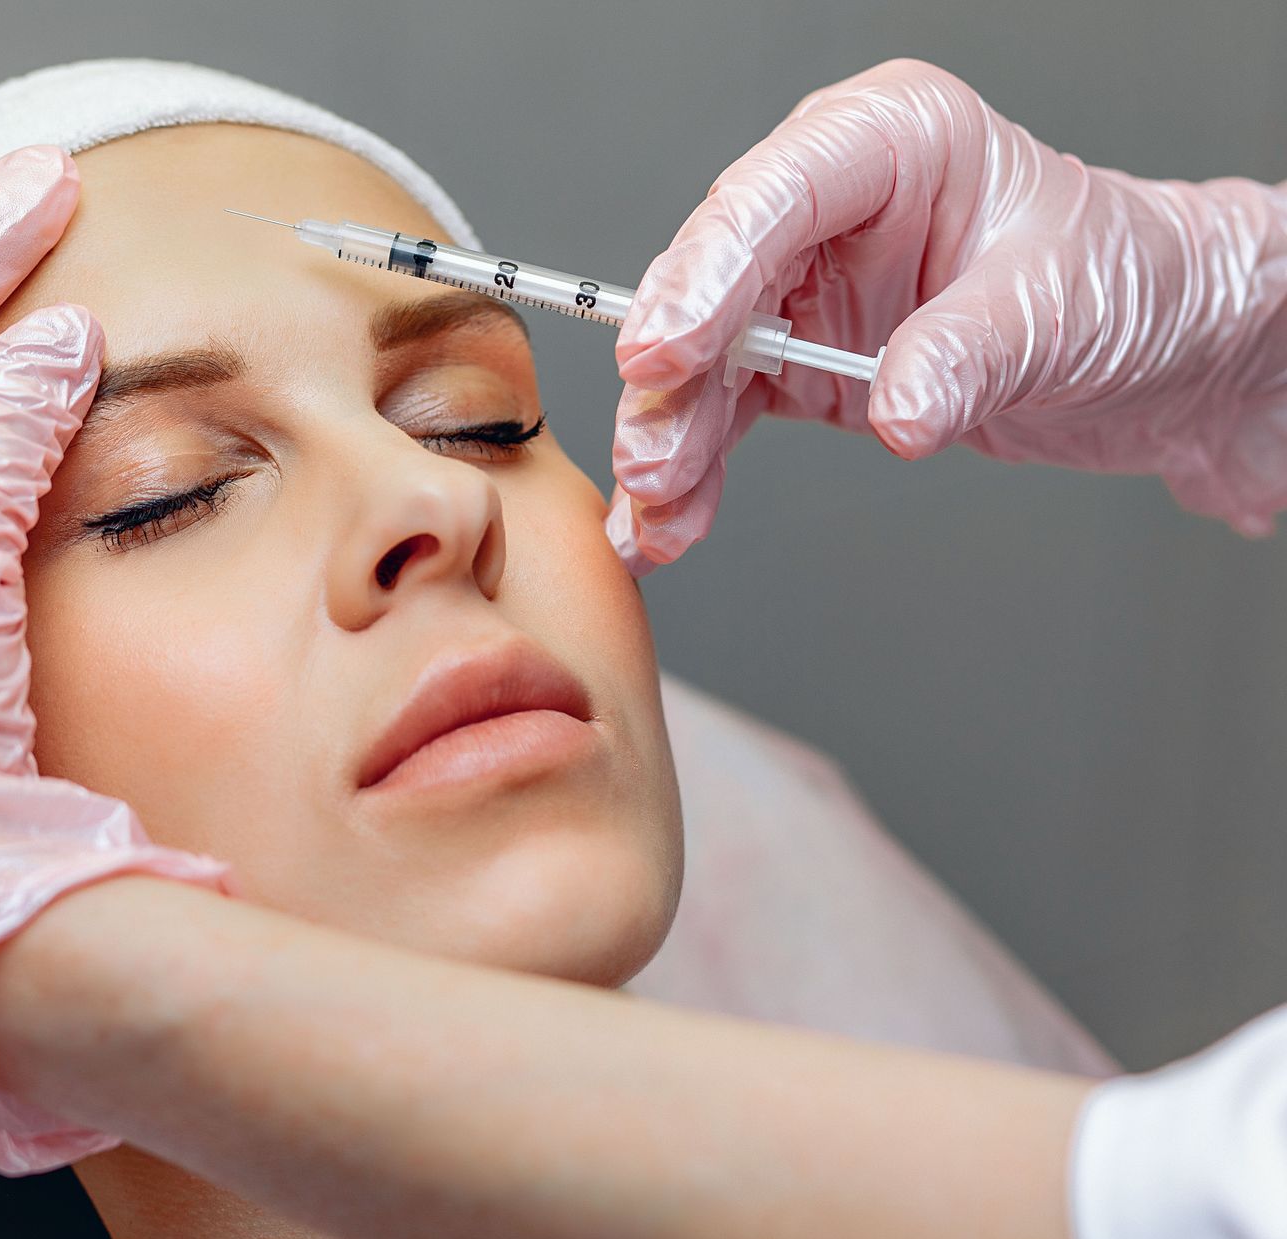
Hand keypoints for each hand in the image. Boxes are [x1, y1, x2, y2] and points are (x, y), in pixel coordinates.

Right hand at [605, 58, 1286, 571]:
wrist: (1159, 350)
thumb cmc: (1122, 281)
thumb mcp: (1054, 308)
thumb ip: (967, 354)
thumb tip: (898, 409)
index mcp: (889, 143)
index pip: (771, 197)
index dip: (706, 275)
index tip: (664, 352)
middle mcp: (829, 209)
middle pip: (713, 284)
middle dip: (672, 380)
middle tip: (651, 458)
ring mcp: (806, 287)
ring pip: (704, 361)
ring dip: (672, 441)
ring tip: (656, 515)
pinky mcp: (801, 361)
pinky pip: (727, 414)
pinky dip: (698, 472)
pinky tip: (672, 523)